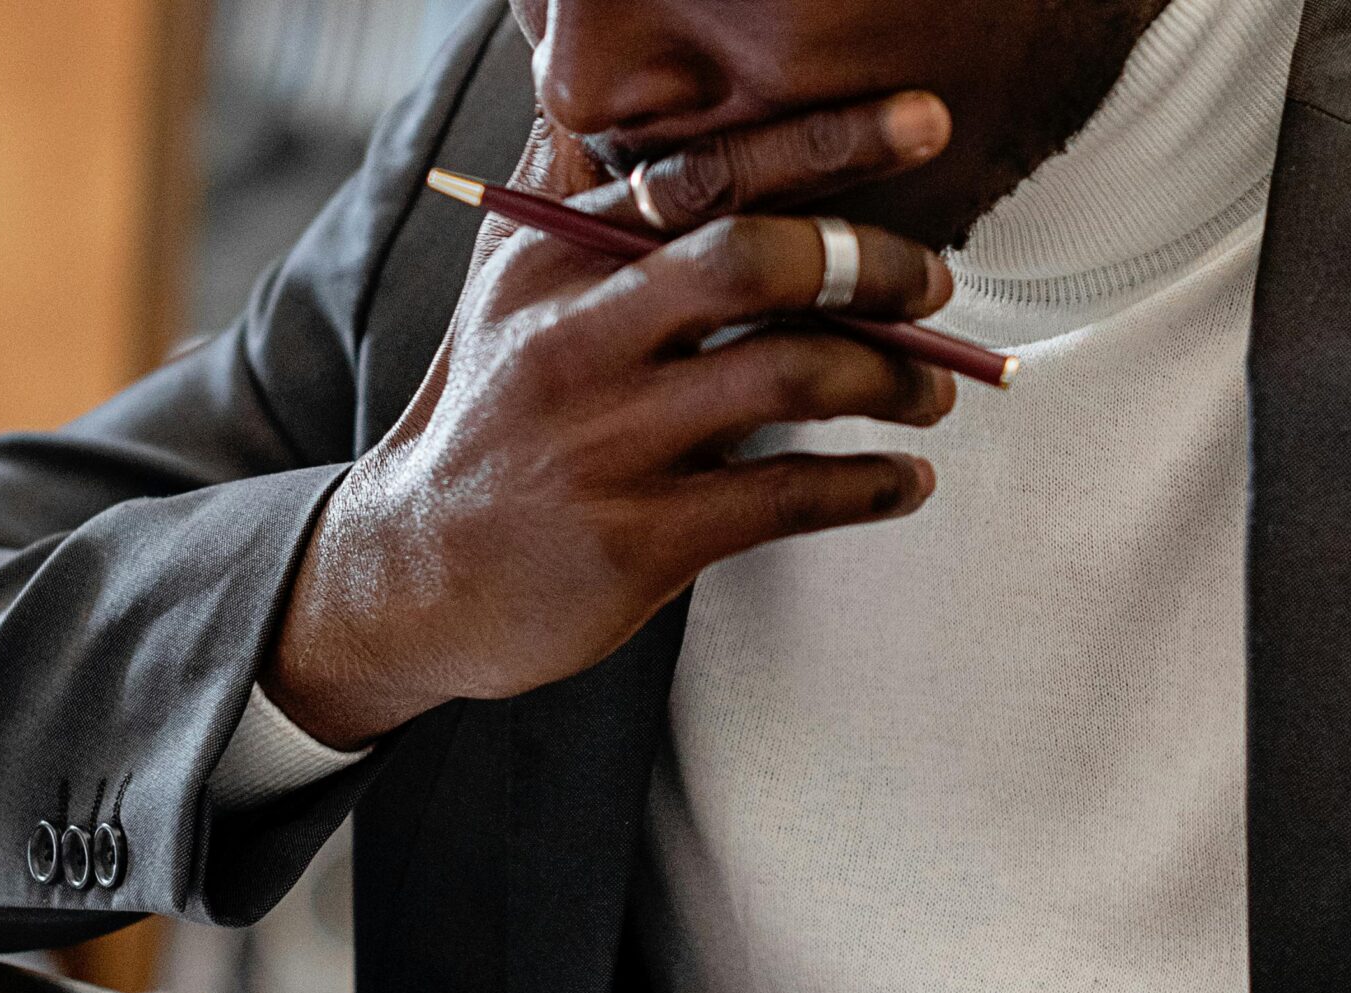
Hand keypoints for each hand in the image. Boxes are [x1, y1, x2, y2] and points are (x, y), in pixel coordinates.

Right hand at [264, 93, 959, 747]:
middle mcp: (578, 335)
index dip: (826, 142)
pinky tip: (906, 482)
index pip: (705, 174)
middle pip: (754, 263)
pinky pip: (785, 498)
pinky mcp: (636, 538)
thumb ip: (565, 185)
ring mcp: (607, 440)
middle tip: (936, 285)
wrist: (415, 570)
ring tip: (934, 390)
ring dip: (891, 379)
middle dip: (872, 266)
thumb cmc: (489, 414)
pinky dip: (869, 487)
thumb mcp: (504, 283)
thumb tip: (580, 65)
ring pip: (788, 378)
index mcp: (558, 256)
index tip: (924, 123)